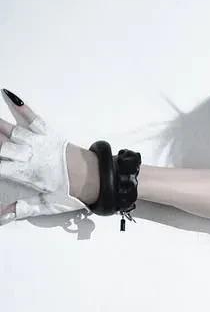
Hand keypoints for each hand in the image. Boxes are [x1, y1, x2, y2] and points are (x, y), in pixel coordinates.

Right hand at [0, 89, 90, 225]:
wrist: (97, 179)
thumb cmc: (72, 193)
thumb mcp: (48, 205)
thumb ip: (23, 208)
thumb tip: (2, 216)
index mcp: (25, 173)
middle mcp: (28, 155)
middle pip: (0, 145)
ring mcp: (38, 142)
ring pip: (11, 130)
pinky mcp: (48, 135)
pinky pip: (33, 118)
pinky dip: (21, 107)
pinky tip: (9, 95)